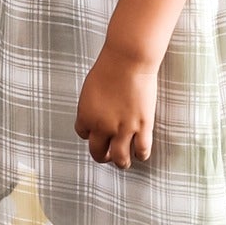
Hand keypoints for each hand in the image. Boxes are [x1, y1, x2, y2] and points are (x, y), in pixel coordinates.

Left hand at [74, 49, 155, 167]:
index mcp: (85, 116)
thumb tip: (96, 114)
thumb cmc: (108, 69)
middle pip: (97, 152)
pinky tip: (141, 153)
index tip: (95, 133)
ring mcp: (123, 129)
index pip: (83, 135)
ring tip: (124, 162)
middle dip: (102, 156)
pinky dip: (141, 155)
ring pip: (120, 158)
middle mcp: (101, 127)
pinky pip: (141, 150)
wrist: (127, 62)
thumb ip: (92, 106)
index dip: (90, 135)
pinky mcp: (142, 126)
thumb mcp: (90, 90)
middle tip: (106, 156)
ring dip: (121, 162)